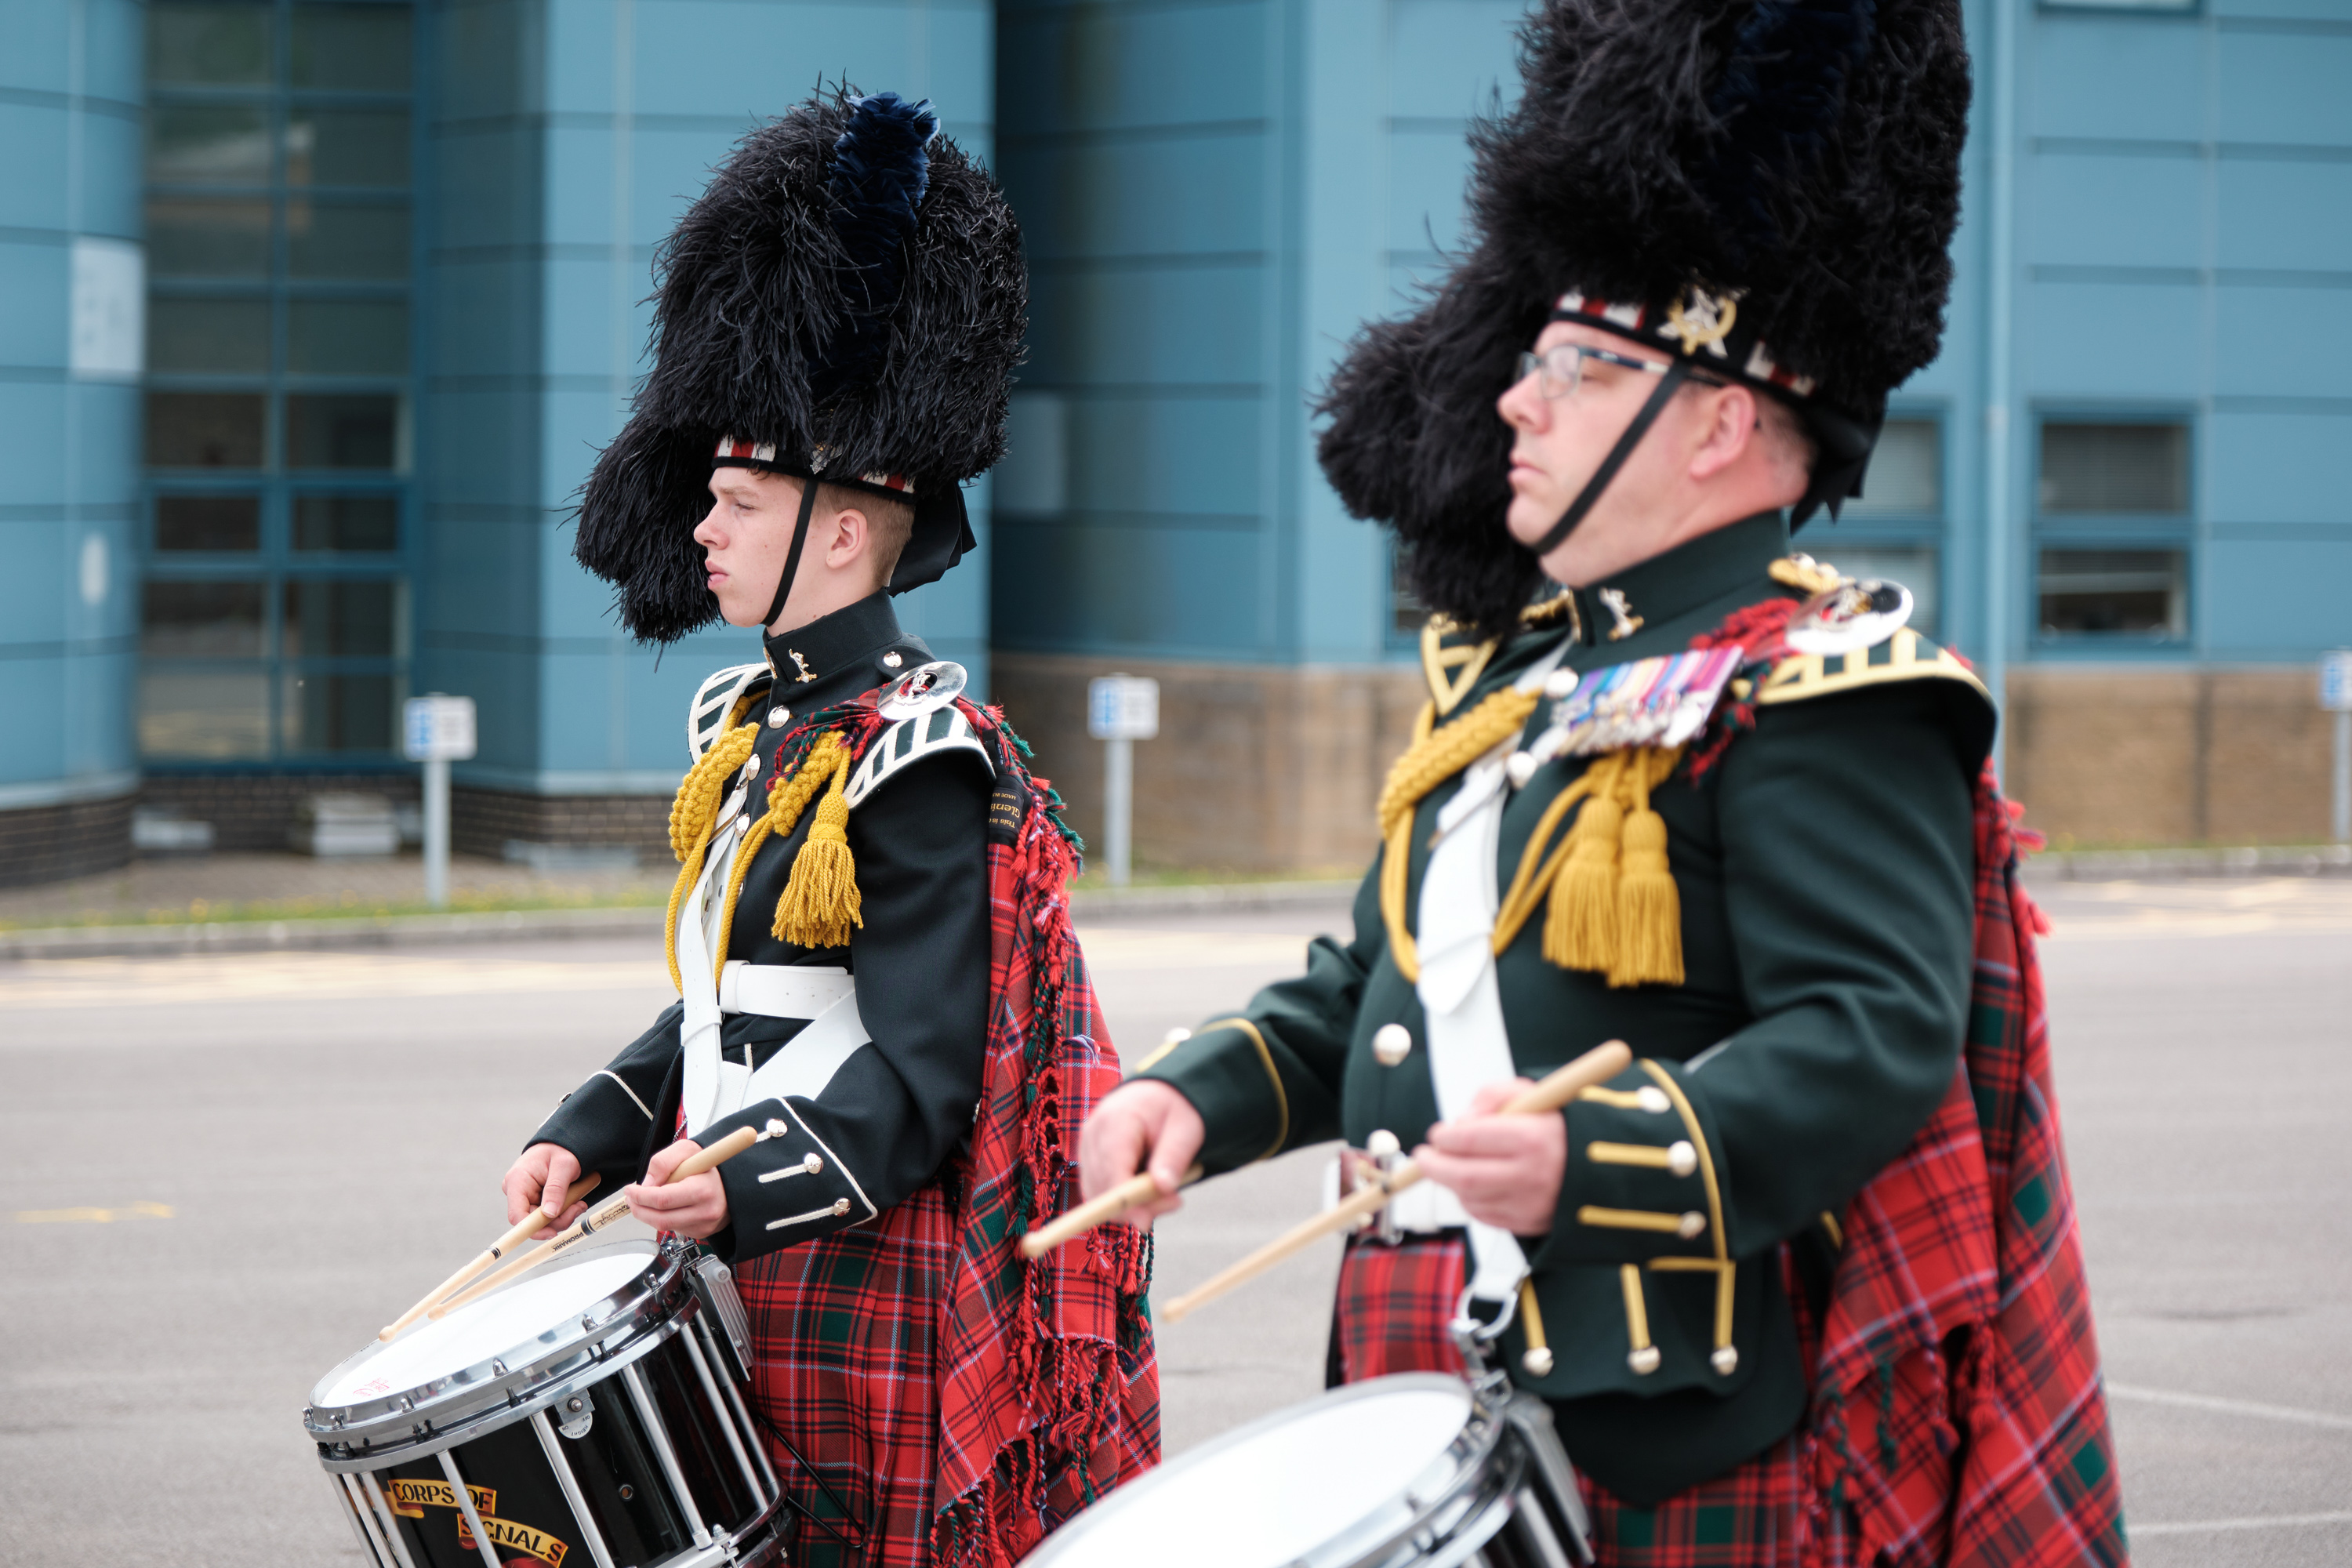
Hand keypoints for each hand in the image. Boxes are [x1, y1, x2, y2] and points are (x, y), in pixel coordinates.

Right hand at [504, 1143, 587, 1238]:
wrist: (562, 1144)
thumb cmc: (562, 1149)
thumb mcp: (564, 1165)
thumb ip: (556, 1188)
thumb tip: (549, 1214)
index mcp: (517, 1181)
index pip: (517, 1215)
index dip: (532, 1230)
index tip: (553, 1233)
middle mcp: (516, 1191)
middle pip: (532, 1221)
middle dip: (557, 1220)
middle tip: (578, 1208)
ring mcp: (524, 1197)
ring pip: (542, 1220)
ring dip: (563, 1215)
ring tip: (579, 1202)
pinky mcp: (534, 1200)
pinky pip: (547, 1214)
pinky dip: (562, 1212)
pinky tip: (574, 1202)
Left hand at [625, 1139, 729, 1240]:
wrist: (730, 1182)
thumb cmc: (707, 1165)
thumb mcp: (687, 1150)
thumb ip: (663, 1162)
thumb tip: (647, 1184)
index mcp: (702, 1190)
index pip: (663, 1200)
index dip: (641, 1196)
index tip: (631, 1189)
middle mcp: (705, 1211)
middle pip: (660, 1219)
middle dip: (639, 1209)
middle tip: (631, 1198)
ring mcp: (703, 1225)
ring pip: (664, 1226)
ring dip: (647, 1215)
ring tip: (644, 1201)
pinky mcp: (701, 1232)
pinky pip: (673, 1229)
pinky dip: (662, 1218)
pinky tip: (666, 1206)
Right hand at [1076, 1080, 1203, 1226]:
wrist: (1157, 1096)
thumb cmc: (1173, 1110)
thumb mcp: (1185, 1129)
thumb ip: (1173, 1157)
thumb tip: (1163, 1187)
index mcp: (1116, 1119)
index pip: (1112, 1166)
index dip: (1124, 1199)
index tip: (1144, 1221)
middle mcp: (1093, 1134)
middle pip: (1101, 1185)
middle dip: (1136, 1205)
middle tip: (1176, 1201)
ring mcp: (1086, 1148)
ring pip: (1098, 1194)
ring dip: (1132, 1204)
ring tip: (1168, 1192)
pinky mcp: (1088, 1160)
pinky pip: (1100, 1191)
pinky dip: (1124, 1199)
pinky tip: (1149, 1189)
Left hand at [1413, 1077, 1565, 1236]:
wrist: (1595, 1166)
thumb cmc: (1555, 1127)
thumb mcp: (1529, 1095)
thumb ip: (1491, 1096)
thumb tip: (1461, 1120)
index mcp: (1532, 1138)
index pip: (1471, 1139)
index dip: (1445, 1137)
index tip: (1437, 1134)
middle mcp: (1531, 1175)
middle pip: (1463, 1177)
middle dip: (1434, 1167)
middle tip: (1423, 1158)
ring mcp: (1529, 1205)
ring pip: (1469, 1199)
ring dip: (1451, 1183)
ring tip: (1452, 1167)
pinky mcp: (1528, 1224)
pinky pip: (1483, 1216)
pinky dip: (1469, 1200)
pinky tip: (1474, 1184)